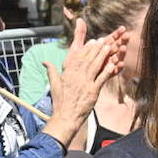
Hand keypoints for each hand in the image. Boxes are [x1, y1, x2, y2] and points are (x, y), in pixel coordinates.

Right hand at [43, 18, 119, 144]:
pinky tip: (113, 64)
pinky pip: (101, 79)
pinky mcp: (92, 92)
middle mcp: (77, 76)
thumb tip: (44, 62)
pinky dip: (107, 71)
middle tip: (103, 40)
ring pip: (95, 66)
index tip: (92, 41)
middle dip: (96, 49)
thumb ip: (51, 71)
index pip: (78, 57)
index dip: (86, 49)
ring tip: (110, 47)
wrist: (65, 117)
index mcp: (68, 73)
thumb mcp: (53, 84)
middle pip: (88, 59)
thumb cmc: (59, 102)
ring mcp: (85, 83)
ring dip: (103, 56)